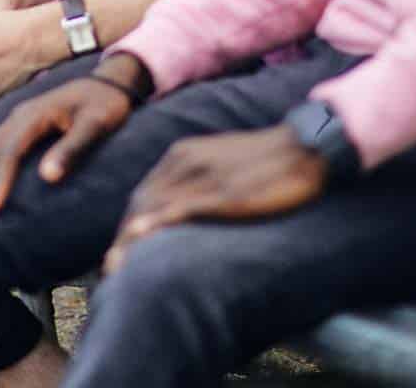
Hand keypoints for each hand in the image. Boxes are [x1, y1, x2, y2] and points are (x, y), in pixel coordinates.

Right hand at [0, 77, 133, 211]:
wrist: (110, 84)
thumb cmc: (105, 106)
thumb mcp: (96, 125)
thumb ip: (72, 149)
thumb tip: (48, 177)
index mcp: (36, 114)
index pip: (12, 149)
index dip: (1, 178)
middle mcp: (22, 114)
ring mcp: (20, 117)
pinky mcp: (22, 122)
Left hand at [103, 125, 328, 273]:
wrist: (305, 146)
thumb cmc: (270, 160)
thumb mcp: (225, 164)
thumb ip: (201, 179)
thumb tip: (187, 209)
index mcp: (184, 153)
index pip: (145, 192)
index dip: (129, 222)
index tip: (121, 249)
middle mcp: (186, 160)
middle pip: (141, 201)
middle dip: (122, 235)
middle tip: (110, 268)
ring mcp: (203, 175)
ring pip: (153, 207)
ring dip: (130, 238)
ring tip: (116, 268)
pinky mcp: (222, 192)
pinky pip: (180, 209)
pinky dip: (156, 225)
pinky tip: (141, 240)